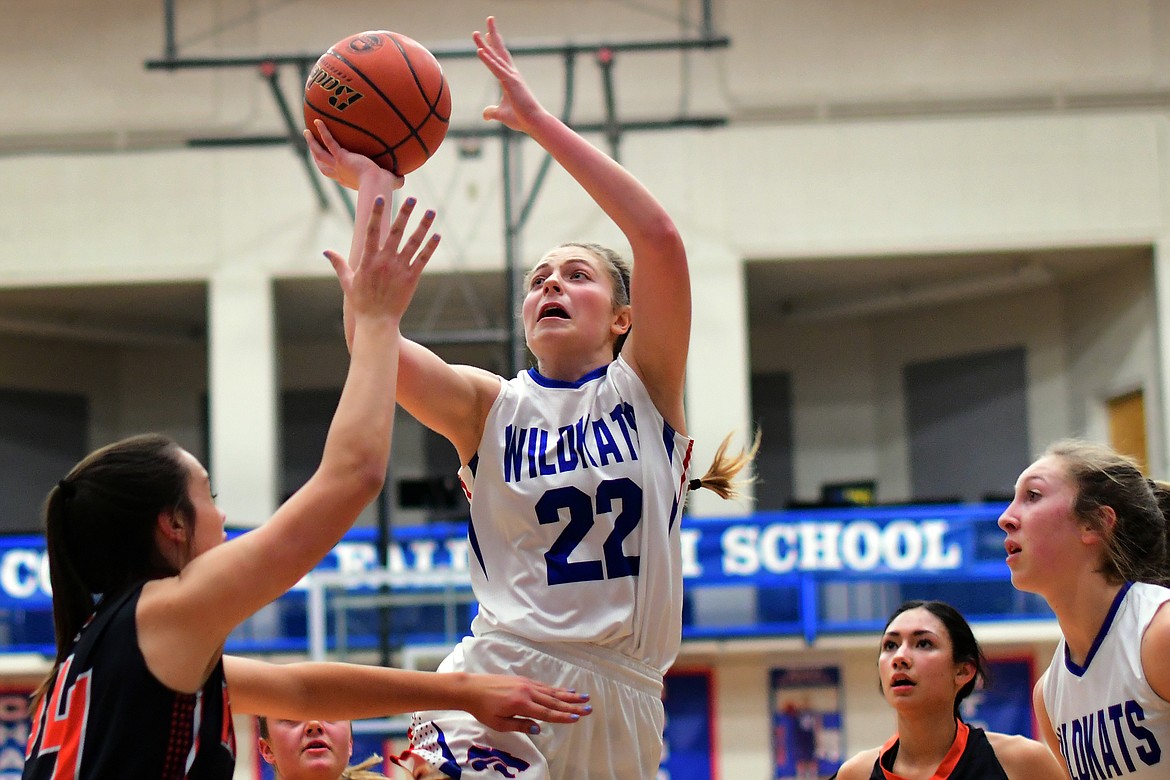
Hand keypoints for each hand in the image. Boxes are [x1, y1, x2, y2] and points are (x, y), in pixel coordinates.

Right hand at [304, 119, 403, 192]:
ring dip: (312, 143)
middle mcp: (339, 174)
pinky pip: (329, 141)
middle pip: (322, 164)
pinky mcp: (341, 157)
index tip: (329, 162)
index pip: (335, 173)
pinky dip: (323, 131)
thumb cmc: (384, 186)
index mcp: (347, 180)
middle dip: (315, 155)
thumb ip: (396, 179)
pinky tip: (318, 120)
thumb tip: (404, 178)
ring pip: (320, 153)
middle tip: (311, 145)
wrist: (377, 184)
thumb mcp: (390, 182)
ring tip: (307, 132)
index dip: (330, 168)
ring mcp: (338, 165)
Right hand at [325, 196, 437, 323]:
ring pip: (413, 243)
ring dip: (423, 226)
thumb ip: (339, 264)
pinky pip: (422, 259)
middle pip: (396, 232)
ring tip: (431, 212)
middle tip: (412, 198)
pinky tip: (437, 235)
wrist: (377, 322)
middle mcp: (384, 261)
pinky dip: (430, 247)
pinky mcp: (411, 278)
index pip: (372, 231)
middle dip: (404, 214)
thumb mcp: (347, 282)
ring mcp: (399, 269)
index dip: (376, 214)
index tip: (381, 199)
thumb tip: (326, 251)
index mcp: (368, 259)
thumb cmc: (361, 303)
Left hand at [464, 674, 591, 733]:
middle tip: (588, 708)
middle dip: (572, 705)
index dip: (562, 716)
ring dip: (568, 695)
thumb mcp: (499, 723)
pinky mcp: (524, 680)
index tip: (577, 718)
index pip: (547, 713)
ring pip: (551, 691)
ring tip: (583, 698)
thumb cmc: (483, 709)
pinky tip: (565, 691)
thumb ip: (520, 725)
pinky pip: (544, 686)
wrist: (472, 688)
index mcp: (521, 704)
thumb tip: (539, 729)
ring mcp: (526, 684)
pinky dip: (556, 689)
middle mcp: (527, 692)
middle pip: (554, 701)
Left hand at [473, 17, 548, 133]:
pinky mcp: (511, 83)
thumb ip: (492, 112)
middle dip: (492, 36)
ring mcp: (512, 77)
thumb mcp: (502, 114)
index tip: (486, 35)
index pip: (499, 59)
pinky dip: (488, 60)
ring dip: (485, 44)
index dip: (492, 46)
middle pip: (499, 51)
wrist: (534, 123)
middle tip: (488, 20)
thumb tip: (485, 115)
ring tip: (476, 32)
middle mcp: (512, 74)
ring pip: (496, 57)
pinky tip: (479, 50)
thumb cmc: (521, 118)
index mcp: (510, 79)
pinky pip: (496, 69)